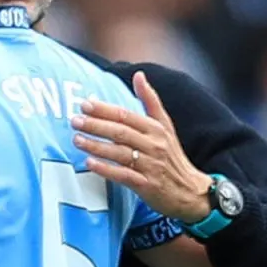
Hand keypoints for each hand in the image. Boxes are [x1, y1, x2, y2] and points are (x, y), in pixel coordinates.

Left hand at [71, 71, 212, 222]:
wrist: (191, 192)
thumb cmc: (172, 156)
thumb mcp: (165, 126)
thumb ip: (150, 100)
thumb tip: (139, 74)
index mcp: (156, 128)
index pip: (126, 116)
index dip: (105, 110)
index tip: (85, 104)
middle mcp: (154, 145)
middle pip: (121, 132)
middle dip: (96, 125)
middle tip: (75, 121)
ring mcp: (151, 166)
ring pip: (120, 153)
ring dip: (96, 146)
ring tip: (77, 139)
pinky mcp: (147, 186)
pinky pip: (124, 175)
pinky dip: (106, 169)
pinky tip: (90, 163)